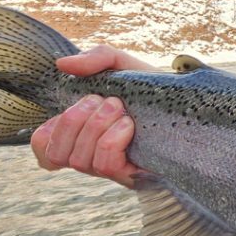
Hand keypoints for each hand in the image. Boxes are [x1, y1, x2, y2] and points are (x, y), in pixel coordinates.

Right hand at [30, 46, 156, 187]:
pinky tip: (128, 125)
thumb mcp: (124, 66)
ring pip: (79, 160)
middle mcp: (92, 156)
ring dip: (96, 127)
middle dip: (74, 120)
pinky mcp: (132, 176)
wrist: (191, 106)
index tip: (78, 105)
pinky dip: (111, 140)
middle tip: (104, 101)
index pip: (44, 150)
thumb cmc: (152, 90)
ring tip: (119, 109)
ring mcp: (112, 169)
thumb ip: (96, 58)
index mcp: (82, 135)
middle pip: (57, 154)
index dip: (49, 131)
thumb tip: (63, 64)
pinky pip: (106, 164)